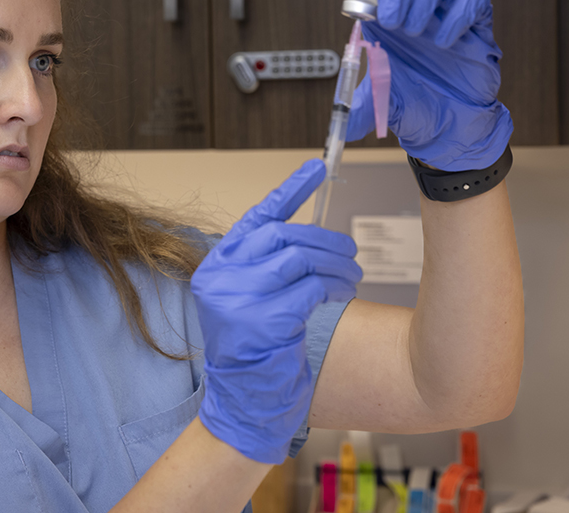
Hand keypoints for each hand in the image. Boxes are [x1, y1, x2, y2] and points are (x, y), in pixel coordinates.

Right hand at [191, 159, 361, 463]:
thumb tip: (309, 232)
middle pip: (283, 235)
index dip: (290, 189)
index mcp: (216, 264)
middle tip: (351, 255)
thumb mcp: (253, 297)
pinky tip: (338, 297)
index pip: (256, 215)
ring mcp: (236, 298)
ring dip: (335, 267)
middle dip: (326, 241)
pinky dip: (330, 290)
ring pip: (299, 259)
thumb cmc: (257, 347)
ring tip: (351, 279)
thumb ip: (268, 263)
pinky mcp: (261, 321)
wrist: (246, 401)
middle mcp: (219, 276)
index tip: (317, 167)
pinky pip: (308, 289)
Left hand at [319, 0, 512, 170]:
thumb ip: (355, 105)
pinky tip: (442, 42)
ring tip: (414, 31)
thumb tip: (340, 114)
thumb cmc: (412, 102)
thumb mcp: (375, 104)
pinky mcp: (476, 21)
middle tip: (389, 20)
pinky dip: (456, 15)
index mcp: (383, 13)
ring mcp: (446, 8)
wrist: (449, 126)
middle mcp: (414, 3)